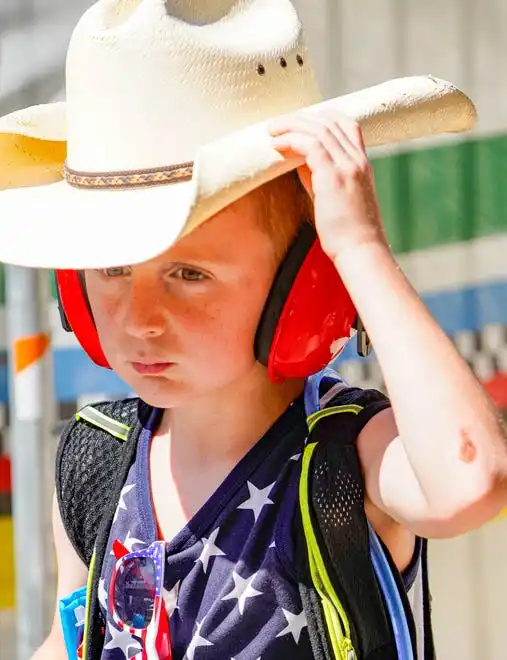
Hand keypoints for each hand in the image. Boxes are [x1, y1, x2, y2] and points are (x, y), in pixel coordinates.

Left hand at [269, 111, 386, 261]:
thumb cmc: (348, 232)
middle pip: (330, 122)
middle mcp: (357, 161)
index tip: (300, 122)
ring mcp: (348, 166)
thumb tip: (299, 162)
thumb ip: (319, 177)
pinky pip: (311, 145)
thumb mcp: (334, 198)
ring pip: (319, 130)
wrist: (361, 250)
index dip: (324, 117)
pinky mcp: (334, 176)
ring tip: (272, 130)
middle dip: (300, 119)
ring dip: (292, 126)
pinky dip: (292, 140)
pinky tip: (277, 144)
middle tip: (277, 124)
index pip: (348, 125)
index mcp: (362, 164)